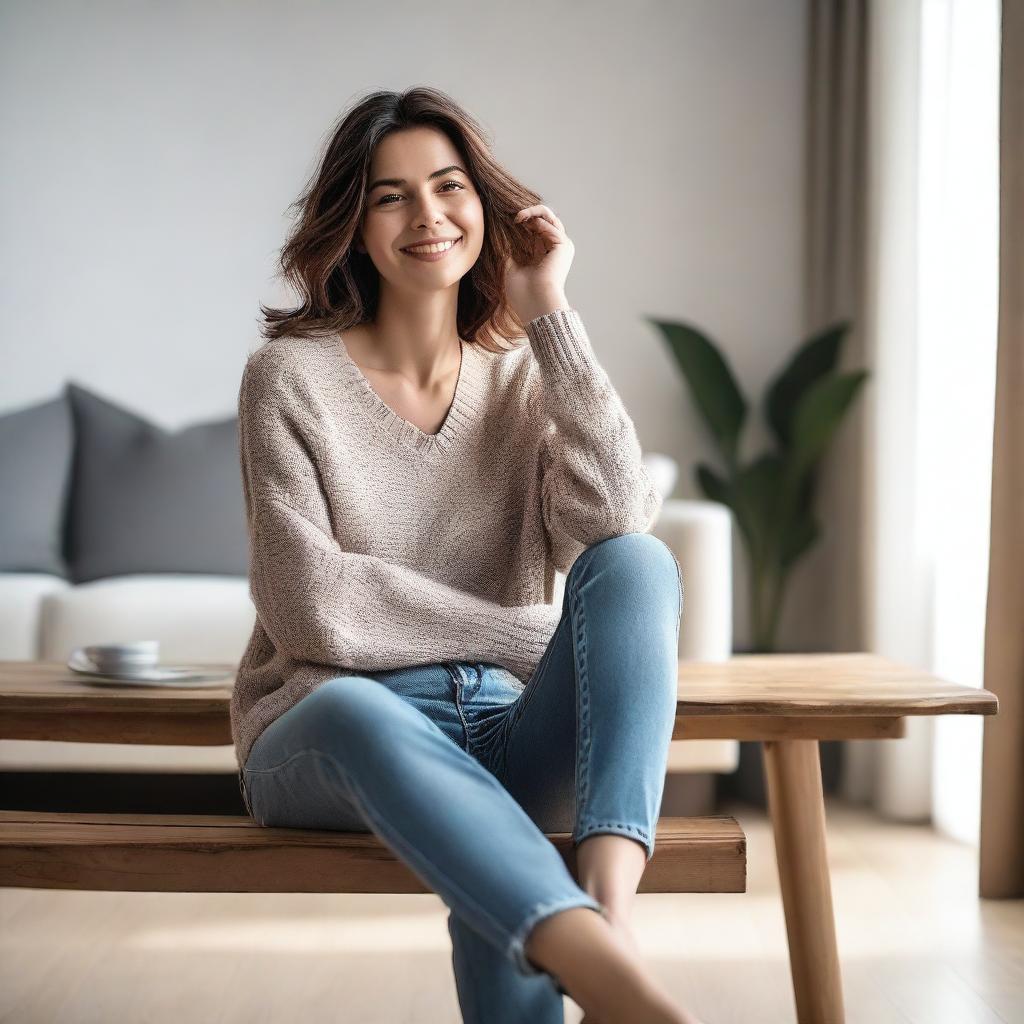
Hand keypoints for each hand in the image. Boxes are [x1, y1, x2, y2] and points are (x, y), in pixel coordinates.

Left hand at [504, 204, 573, 323]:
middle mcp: (553, 249)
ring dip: (533, 212)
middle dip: (528, 213)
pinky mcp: (563, 246)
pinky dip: (538, 220)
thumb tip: (499, 230)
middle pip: (544, 219)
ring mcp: (560, 247)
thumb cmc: (521, 292)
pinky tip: (524, 222)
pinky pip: (552, 226)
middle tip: (513, 217)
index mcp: (542, 254)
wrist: (533, 303)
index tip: (508, 222)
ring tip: (517, 217)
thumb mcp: (509, 265)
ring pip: (550, 218)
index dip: (523, 220)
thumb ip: (508, 248)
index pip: (536, 228)